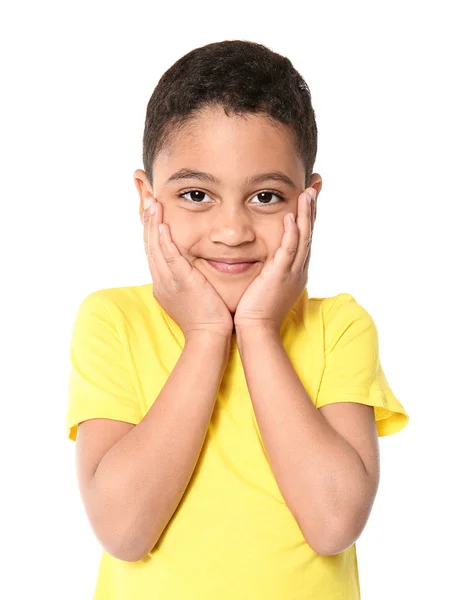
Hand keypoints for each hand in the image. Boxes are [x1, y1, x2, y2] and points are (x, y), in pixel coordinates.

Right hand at [143, 197, 233, 340]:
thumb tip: (194, 268)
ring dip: (152, 223)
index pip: (154, 250)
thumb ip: (190, 279)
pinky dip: (163, 240)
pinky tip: (160, 224)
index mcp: (164, 282)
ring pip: (155, 247)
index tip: (150, 209)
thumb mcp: (193, 294)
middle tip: (146, 197)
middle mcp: (161, 280)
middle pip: (149, 244)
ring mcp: (169, 281)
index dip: (150, 228)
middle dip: (147, 220)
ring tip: (151, 202)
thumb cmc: (208, 318)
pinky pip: (168, 257)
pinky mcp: (181, 282)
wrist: (210, 336)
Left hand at [233, 188, 315, 332]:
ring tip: (308, 193)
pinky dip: (291, 234)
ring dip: (306, 214)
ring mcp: (291, 272)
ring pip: (303, 238)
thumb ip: (268, 269)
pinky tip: (291, 218)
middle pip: (308, 232)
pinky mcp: (280, 276)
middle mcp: (298, 268)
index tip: (309, 194)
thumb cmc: (255, 310)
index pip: (303, 236)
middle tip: (316, 184)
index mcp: (294, 269)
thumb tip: (263, 260)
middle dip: (312, 208)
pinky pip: (289, 251)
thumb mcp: (266, 284)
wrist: (256, 330)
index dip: (307, 215)